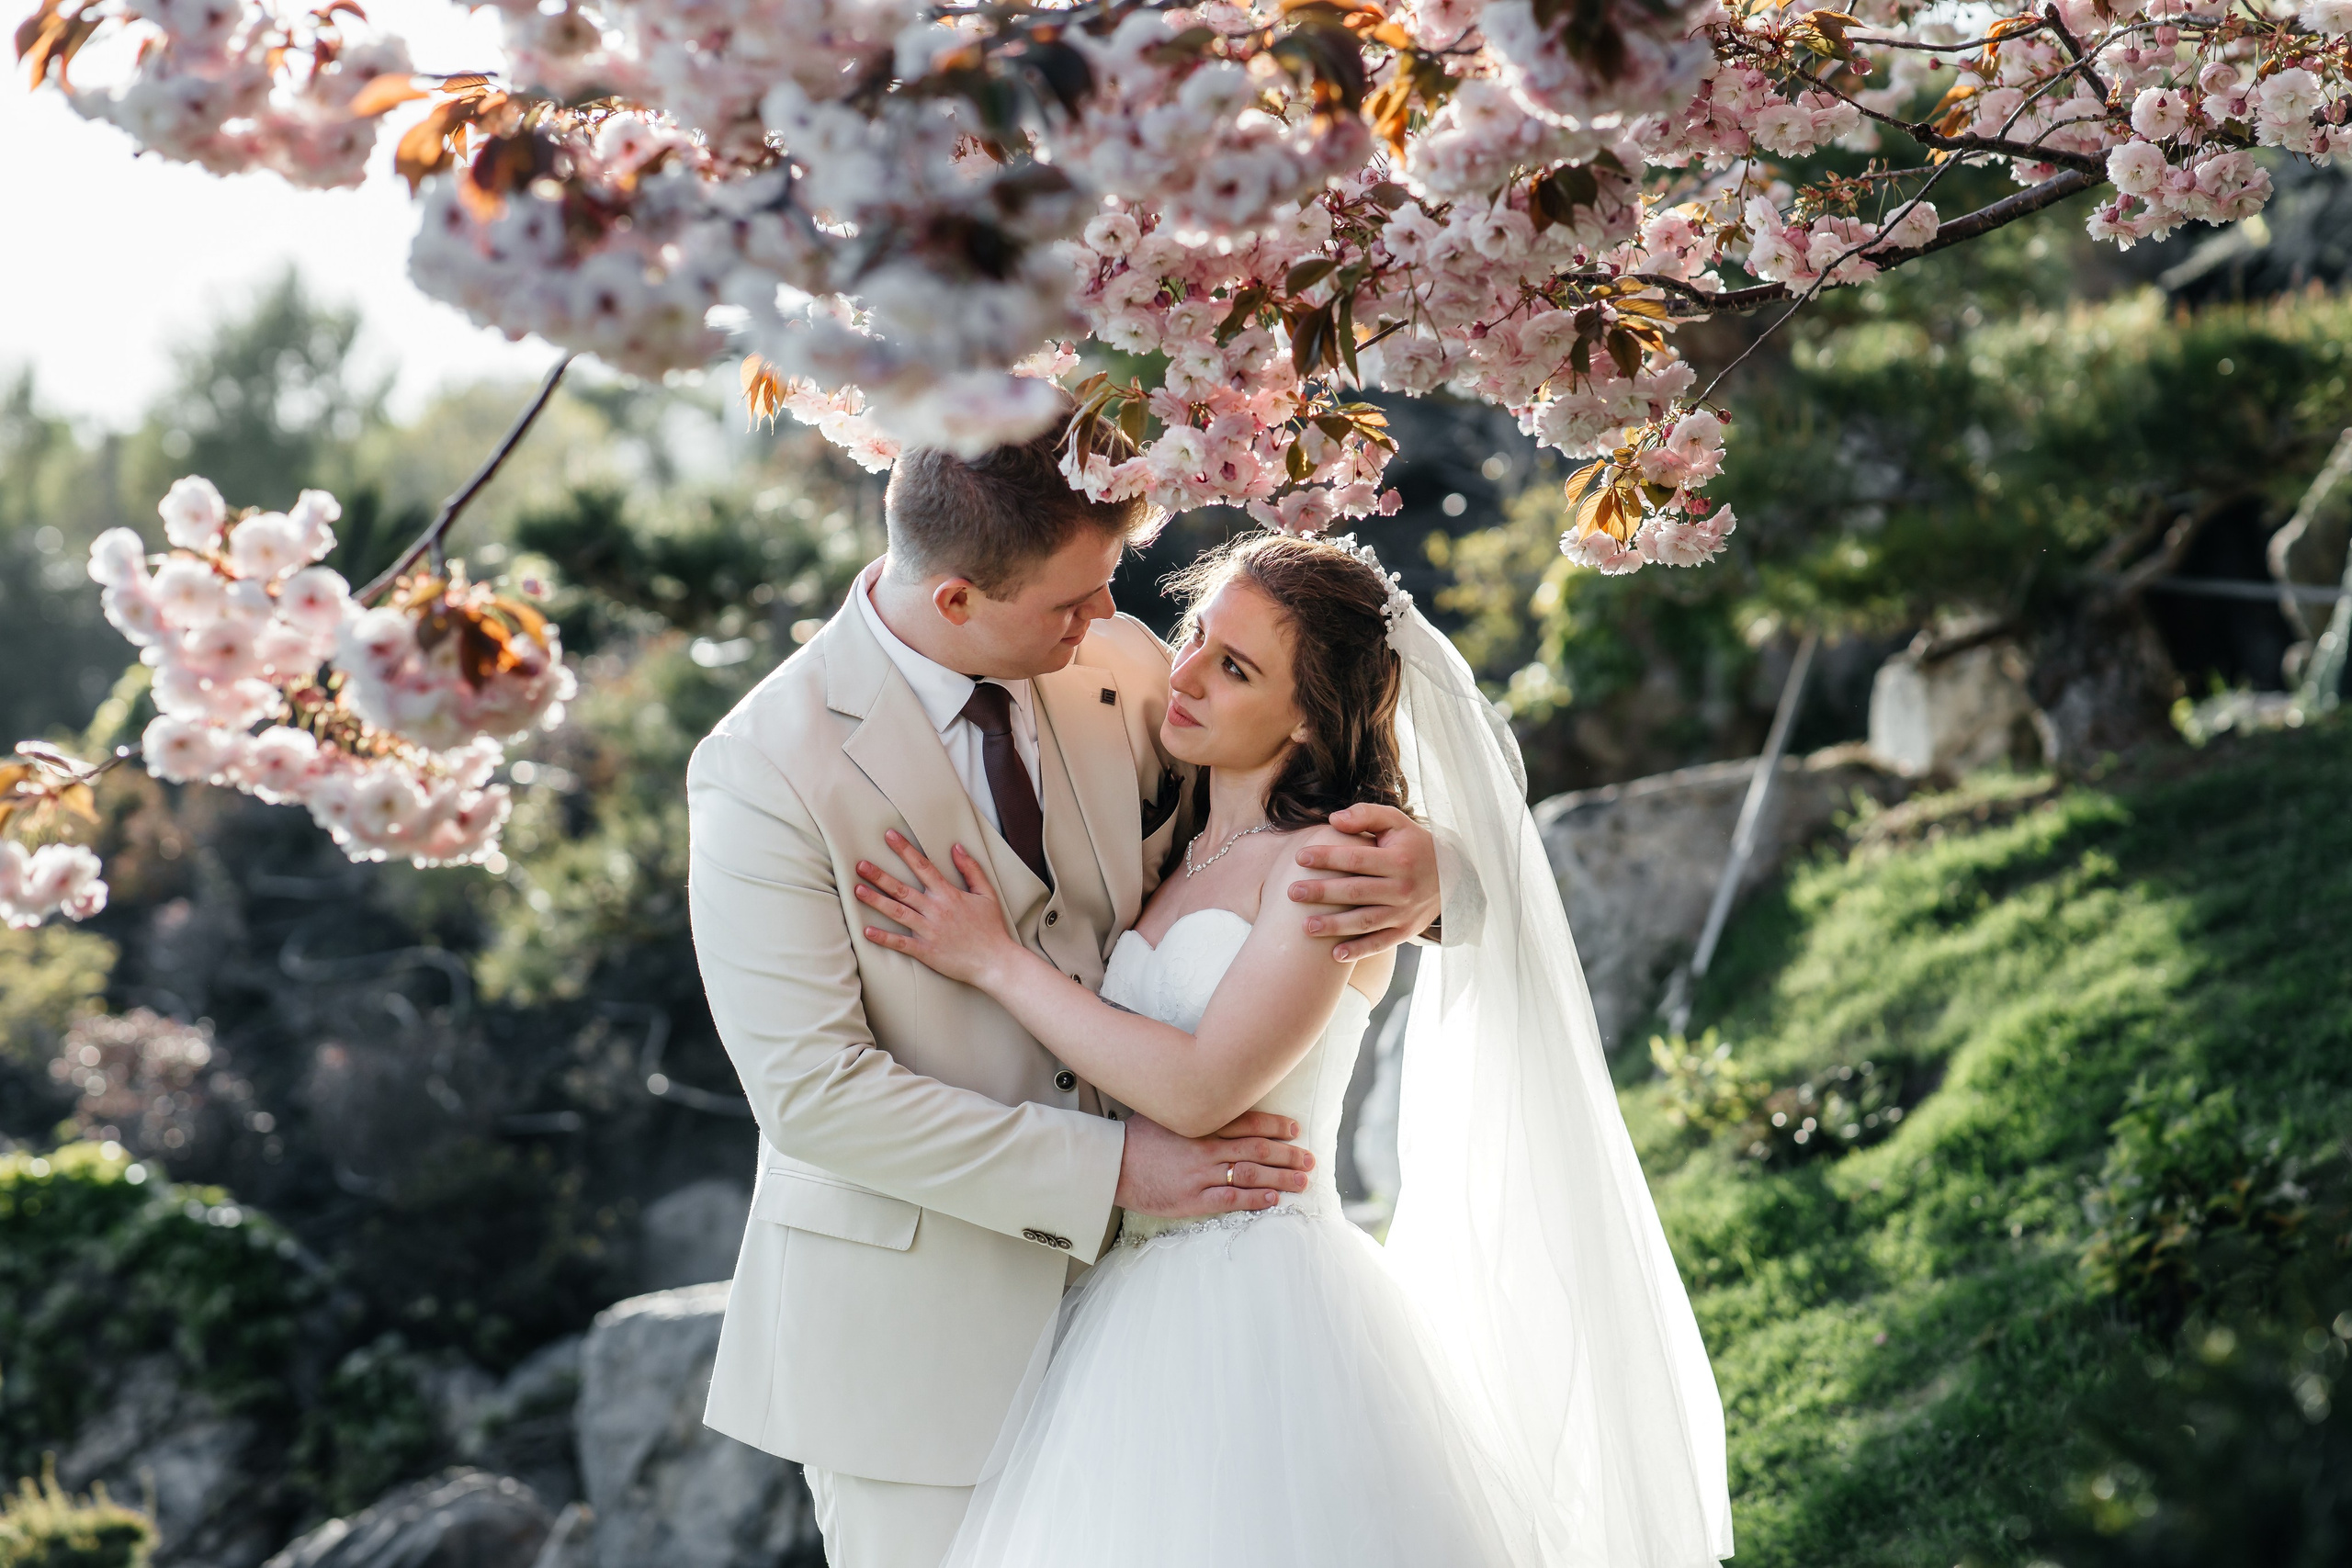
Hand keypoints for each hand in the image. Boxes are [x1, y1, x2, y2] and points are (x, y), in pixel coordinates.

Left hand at [855, 831, 1021, 987]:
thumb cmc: (991, 928)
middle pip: (902, 889)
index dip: (905, 850)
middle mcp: (935, 910)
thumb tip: (956, 847)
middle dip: (880, 876)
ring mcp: (928, 931)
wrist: (995, 961)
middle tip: (860, 865)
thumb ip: (971, 869)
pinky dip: (883, 937)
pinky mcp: (925, 951)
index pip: (922, 866)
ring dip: (876, 901)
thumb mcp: (986, 894)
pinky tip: (866, 931)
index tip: (890, 836)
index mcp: (948, 895)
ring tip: (857, 890)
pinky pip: (900, 943)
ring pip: (897, 912)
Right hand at [1115, 1111, 1315, 1218]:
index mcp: (1202, 1123)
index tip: (1295, 1129)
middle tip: (1310, 1159)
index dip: (1277, 1125)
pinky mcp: (1191, 1199)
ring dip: (1281, 1178)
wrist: (1111, 1164)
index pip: (1250, 1122)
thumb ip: (1197, 1110)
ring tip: (1303, 1181)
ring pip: (1251, 1174)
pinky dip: (1255, 1199)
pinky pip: (1230, 1199)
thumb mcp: (1169, 1112)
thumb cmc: (1139, 1136)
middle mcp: (1206, 1147)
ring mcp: (1200, 1174)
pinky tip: (1274, 1199)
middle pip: (1258, 1149)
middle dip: (1288, 1154)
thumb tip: (1223, 1099)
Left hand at [1287, 803, 1440, 961]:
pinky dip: (1359, 951)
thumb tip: (1334, 820)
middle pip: (1356, 892)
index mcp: (1398, 859)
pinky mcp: (1405, 931)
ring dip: (1334, 925)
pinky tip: (1335, 955)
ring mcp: (1404, 912)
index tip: (1300, 858)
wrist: (1451, 877)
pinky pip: (1380, 943)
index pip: (1356, 859)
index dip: (1327, 857)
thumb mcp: (1396, 822)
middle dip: (1322, 893)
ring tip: (1305, 927)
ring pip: (1364, 921)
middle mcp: (1402, 888)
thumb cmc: (1413, 845)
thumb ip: (1366, 815)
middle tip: (1292, 892)